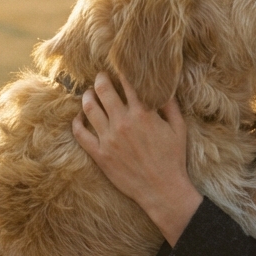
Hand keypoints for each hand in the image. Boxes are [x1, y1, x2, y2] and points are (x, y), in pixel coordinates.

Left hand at [72, 71, 202, 246]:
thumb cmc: (173, 158)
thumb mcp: (178, 128)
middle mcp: (123, 122)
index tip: (120, 65)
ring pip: (89, 108)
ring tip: (88, 93)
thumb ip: (170, 105)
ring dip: (87, 96)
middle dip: (100, 78)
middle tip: (100, 76)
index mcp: (143, 114)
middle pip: (103, 90)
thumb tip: (165, 86)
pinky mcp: (100, 154)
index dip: (122, 71)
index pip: (128, 83)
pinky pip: (80, 134)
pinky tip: (78, 117)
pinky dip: (77, 122)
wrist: (162, 190)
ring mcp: (109, 139)